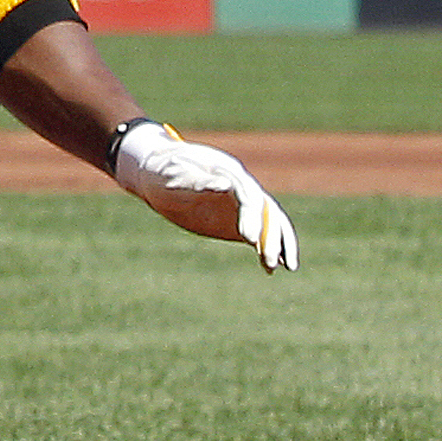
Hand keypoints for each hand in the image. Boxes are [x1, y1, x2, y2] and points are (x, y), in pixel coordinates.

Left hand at [112, 120, 296, 272]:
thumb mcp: (173, 175)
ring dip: (278, 243)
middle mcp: (240, 186)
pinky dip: (266, 248)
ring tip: (285, 266)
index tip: (249, 238)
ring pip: (269, 222)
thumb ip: (198, 180)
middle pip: (265, 211)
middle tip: (270, 261)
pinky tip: (270, 269)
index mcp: (227, 171)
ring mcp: (240, 203)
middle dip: (271, 235)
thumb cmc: (162, 172)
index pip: (247, 195)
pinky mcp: (236, 218)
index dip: (252, 216)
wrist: (156, 174)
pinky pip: (257, 233)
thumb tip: (224, 184)